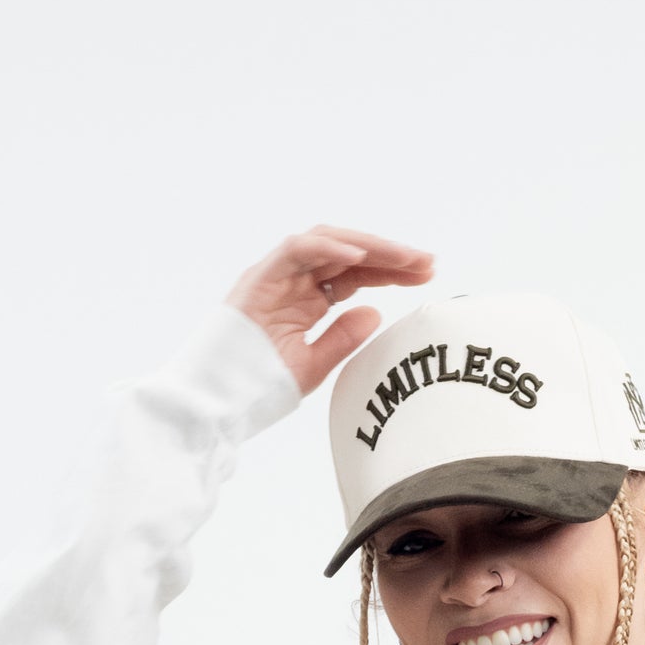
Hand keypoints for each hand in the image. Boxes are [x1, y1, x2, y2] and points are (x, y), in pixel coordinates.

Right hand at [225, 225, 434, 395]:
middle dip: (389, 255)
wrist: (216, 402)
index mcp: (305, 299)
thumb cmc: (259, 388)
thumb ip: (343, 338)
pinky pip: (296, 249)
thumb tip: (376, 311)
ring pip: (326, 242)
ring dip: (367, 246)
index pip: (355, 274)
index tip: (426, 275)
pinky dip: (328, 248)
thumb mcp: (314, 365)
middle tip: (428, 261)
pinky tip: (361, 256)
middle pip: (347, 253)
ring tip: (404, 256)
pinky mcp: (258, 277)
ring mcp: (274, 276)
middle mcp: (291, 280)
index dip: (391, 272)